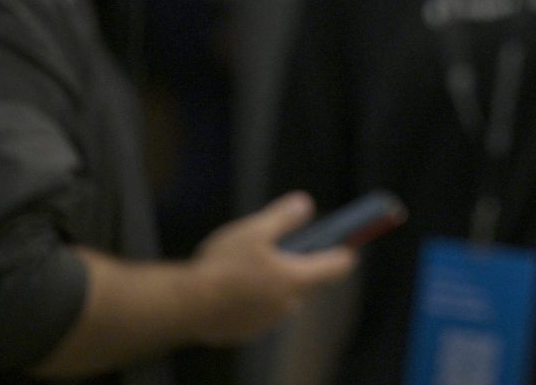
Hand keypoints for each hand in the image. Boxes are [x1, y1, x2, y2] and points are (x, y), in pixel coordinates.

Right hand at [189, 192, 356, 344]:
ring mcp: (268, 322)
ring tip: (244, 264)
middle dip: (295, 264)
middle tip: (273, 246)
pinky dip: (252, 298)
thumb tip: (305, 204)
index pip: (337, 267)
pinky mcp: (248, 331)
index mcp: (297, 279)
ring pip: (280, 296)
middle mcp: (289, 305)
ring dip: (271, 282)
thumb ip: (283, 217)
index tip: (348, 244)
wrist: (188, 305)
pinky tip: (230, 285)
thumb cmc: (224, 265)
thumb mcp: (255, 230)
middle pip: (305, 281)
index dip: (344, 252)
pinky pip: (258, 310)